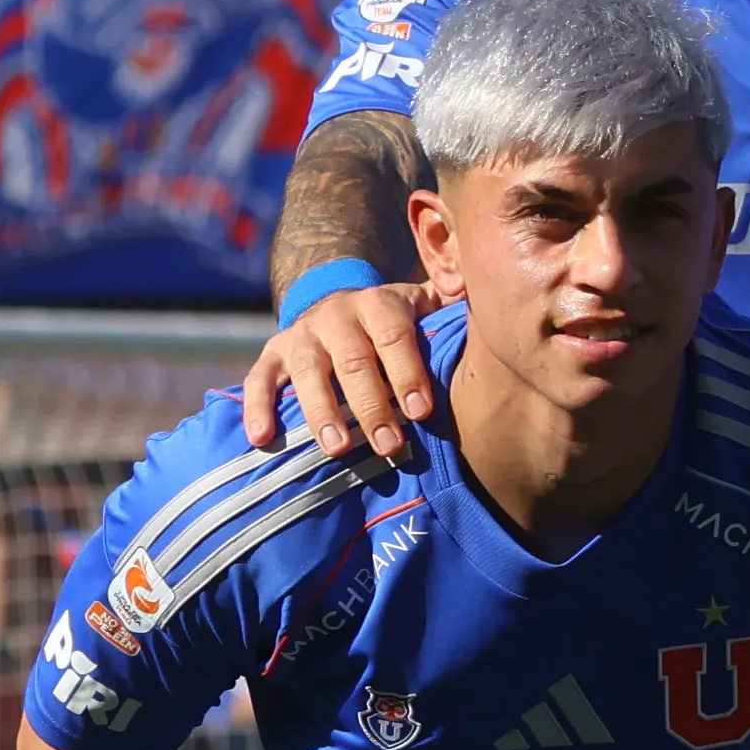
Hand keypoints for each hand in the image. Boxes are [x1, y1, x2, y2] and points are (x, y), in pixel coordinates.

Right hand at [237, 278, 436, 466]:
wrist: (335, 299)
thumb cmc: (393, 319)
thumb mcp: (422, 304)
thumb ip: (451, 308)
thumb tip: (492, 306)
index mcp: (379, 304)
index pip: (394, 338)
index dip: (407, 374)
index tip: (421, 412)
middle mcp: (336, 316)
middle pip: (353, 364)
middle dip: (372, 407)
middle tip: (391, 446)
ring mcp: (301, 335)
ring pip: (307, 374)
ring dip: (322, 414)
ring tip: (340, 450)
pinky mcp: (272, 353)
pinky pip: (259, 380)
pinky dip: (257, 408)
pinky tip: (264, 439)